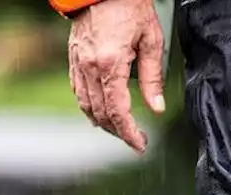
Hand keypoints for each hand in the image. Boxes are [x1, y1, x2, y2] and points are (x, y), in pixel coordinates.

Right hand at [68, 0, 166, 153]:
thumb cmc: (129, 5)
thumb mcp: (151, 39)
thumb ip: (153, 77)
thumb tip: (156, 108)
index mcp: (110, 64)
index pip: (117, 111)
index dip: (129, 133)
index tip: (140, 145)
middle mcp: (90, 67)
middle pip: (101, 114)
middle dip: (118, 132)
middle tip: (136, 139)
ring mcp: (78, 64)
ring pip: (86, 106)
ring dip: (103, 123)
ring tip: (120, 130)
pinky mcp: (74, 59)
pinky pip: (78, 92)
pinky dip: (89, 107)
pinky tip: (100, 113)